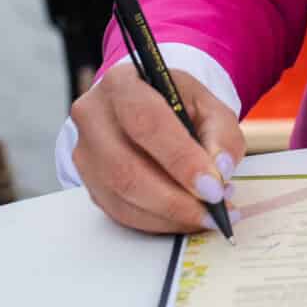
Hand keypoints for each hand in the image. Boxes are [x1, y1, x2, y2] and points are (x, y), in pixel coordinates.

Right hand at [70, 61, 243, 233]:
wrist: (151, 108)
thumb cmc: (178, 105)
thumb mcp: (208, 106)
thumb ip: (221, 133)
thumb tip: (221, 170)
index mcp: (122, 84)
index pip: (146, 123)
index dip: (181, 159)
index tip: (213, 187)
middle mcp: (93, 117)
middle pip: (125, 167)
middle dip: (174, 198)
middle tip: (211, 212)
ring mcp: (86, 153)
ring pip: (121, 196)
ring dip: (168, 215)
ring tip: (206, 217)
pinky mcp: (89, 183)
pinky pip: (120, 212)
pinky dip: (157, 222)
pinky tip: (185, 219)